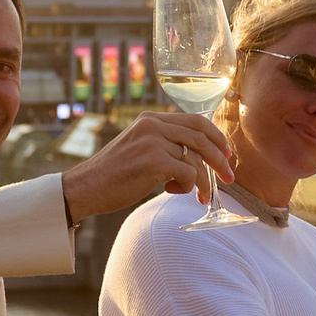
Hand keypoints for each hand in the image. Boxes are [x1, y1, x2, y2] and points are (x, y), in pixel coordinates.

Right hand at [60, 112, 235, 220]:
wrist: (86, 188)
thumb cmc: (114, 175)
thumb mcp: (140, 148)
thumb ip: (164, 144)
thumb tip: (199, 157)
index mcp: (151, 119)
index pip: (196, 121)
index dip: (217, 137)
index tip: (227, 154)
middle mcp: (152, 125)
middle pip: (201, 137)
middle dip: (220, 160)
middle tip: (229, 179)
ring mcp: (153, 141)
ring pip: (196, 160)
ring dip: (202, 182)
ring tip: (200, 197)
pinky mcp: (153, 161)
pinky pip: (187, 174)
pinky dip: (187, 187)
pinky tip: (169, 191)